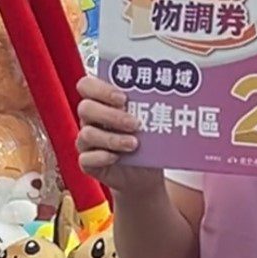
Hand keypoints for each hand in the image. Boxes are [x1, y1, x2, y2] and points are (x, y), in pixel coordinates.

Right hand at [75, 75, 165, 196]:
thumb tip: (171, 92)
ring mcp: (87, 141)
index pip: (87, 85)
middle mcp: (91, 119)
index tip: (123, 98)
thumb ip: (151, 104)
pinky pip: (86, 158)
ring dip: (112, 138)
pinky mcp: (88, 162)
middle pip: (85, 108)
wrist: (146, 172)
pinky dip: (102, 157)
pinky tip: (116, 157)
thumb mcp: (152, 119)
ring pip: (86, 134)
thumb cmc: (148, 139)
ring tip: (134, 144)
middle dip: (110, 115)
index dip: (101, 89)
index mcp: (103, 102)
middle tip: (135, 123)